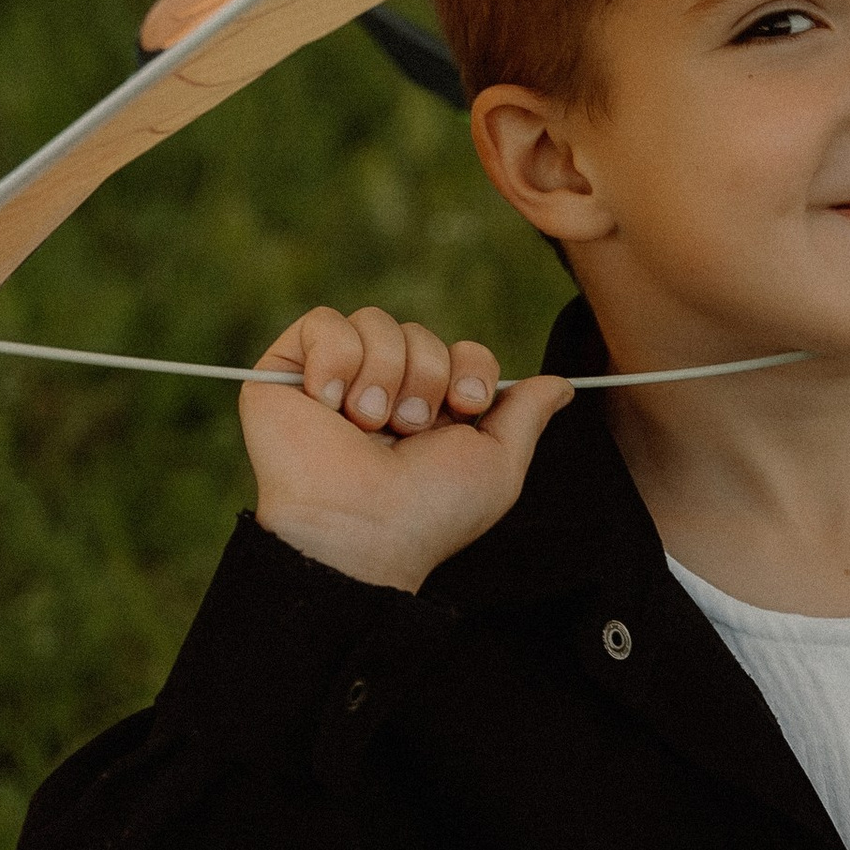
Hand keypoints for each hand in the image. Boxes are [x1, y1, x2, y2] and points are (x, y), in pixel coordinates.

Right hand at [241, 307, 571, 592]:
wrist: (362, 527)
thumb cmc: (428, 510)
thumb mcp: (497, 466)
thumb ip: (526, 416)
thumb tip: (563, 385)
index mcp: (429, 411)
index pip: (462, 350)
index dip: (470, 369)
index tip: (465, 410)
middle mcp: (382, 390)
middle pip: (421, 332)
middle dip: (426, 379)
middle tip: (407, 429)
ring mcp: (333, 379)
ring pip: (375, 322)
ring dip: (383, 376)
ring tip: (367, 426)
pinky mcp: (286, 370)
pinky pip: (324, 322)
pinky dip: (335, 361)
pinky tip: (330, 405)